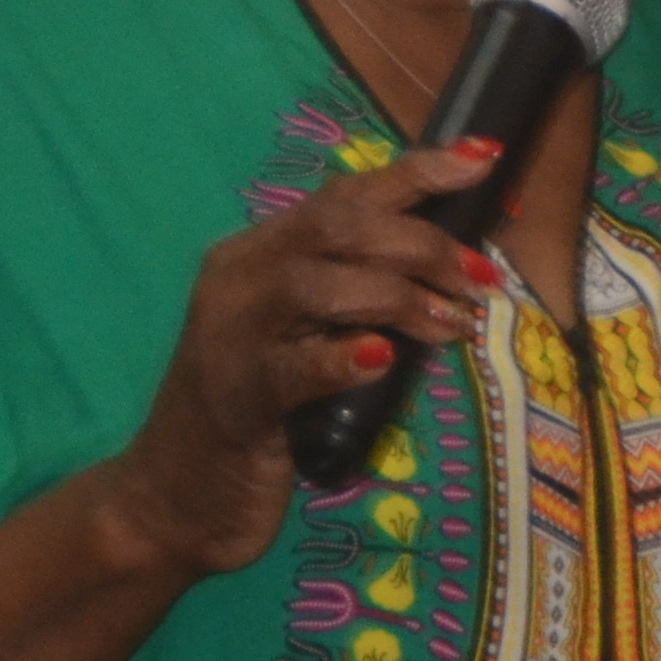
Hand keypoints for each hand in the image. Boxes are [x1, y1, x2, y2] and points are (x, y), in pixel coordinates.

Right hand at [109, 137, 509, 576]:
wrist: (175, 499)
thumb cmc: (261, 415)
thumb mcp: (308, 338)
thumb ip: (359, 294)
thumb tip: (455, 267)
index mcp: (258, 253)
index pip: (342, 194)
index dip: (417, 172)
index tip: (485, 160)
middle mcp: (238, 280)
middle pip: (337, 228)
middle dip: (422, 244)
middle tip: (482, 281)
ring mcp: (231, 338)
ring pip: (317, 285)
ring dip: (402, 297)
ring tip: (455, 326)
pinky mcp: (237, 401)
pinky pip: (291, 368)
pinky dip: (340, 358)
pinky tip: (381, 359)